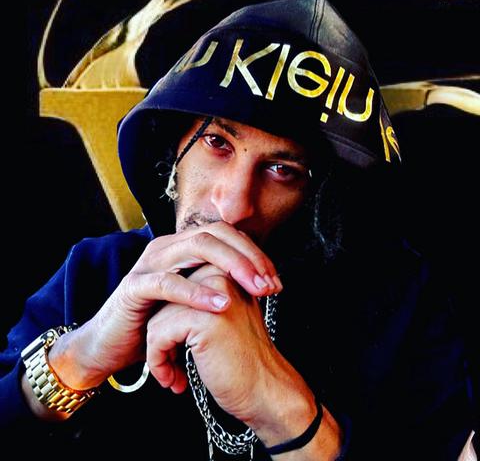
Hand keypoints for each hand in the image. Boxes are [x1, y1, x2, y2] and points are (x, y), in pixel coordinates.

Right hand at [48, 222, 281, 389]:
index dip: (254, 253)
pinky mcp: (133, 286)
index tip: (276, 281)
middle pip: (215, 234)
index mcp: (182, 246)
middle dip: (248, 257)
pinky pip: (167, 282)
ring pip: (196, 247)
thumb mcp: (194, 299)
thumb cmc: (158, 322)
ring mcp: (149, 263)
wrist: (113, 345)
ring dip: (231, 266)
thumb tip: (260, 280)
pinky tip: (219, 305)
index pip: (226, 234)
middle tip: (270, 284)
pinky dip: (196, 291)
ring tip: (255, 289)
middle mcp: (167, 247)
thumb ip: (218, 282)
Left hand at [145, 264, 311, 434]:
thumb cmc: (244, 363)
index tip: (180, 348)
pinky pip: (158, 334)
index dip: (172, 321)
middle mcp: (221, 278)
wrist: (266, 391)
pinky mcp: (203, 320)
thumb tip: (166, 303)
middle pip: (165, 301)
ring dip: (158, 352)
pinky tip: (173, 379)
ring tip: (173, 375)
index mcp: (227, 275)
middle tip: (174, 365)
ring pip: (157, 318)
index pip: (178, 288)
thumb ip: (203, 303)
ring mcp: (213, 298)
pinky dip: (158, 361)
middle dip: (162, 335)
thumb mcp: (226, 320)